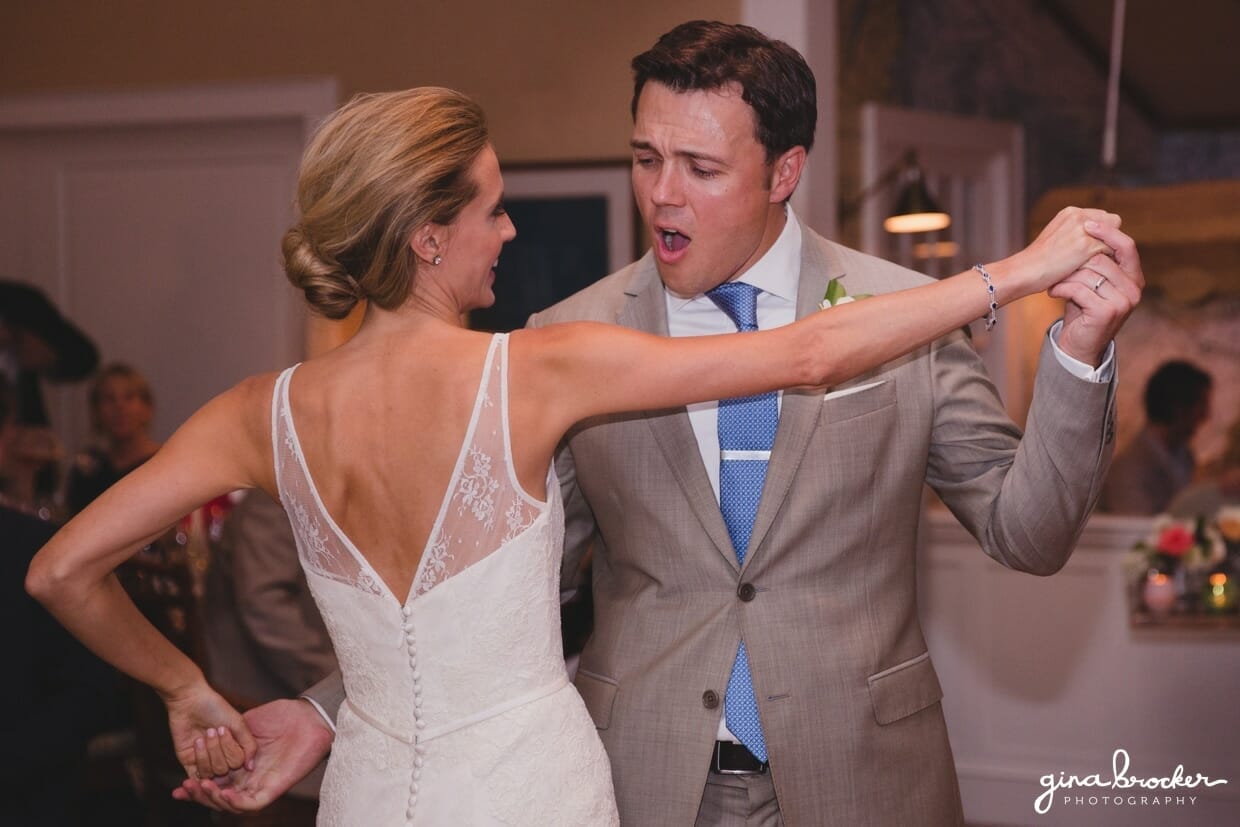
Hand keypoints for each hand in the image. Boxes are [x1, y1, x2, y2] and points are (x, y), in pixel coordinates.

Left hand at [165, 682, 256, 781]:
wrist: (190, 701)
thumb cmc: (215, 708)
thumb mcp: (239, 724)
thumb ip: (249, 746)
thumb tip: (251, 767)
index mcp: (234, 749)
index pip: (237, 763)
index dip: (231, 749)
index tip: (224, 729)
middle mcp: (220, 758)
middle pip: (223, 770)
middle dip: (218, 749)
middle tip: (213, 730)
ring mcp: (204, 761)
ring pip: (209, 773)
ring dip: (206, 752)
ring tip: (202, 735)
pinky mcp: (188, 762)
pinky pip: (194, 774)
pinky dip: (198, 761)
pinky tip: (197, 743)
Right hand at [172, 698, 333, 811]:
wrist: (306, 716)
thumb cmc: (280, 716)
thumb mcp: (244, 725)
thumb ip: (226, 738)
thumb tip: (205, 741)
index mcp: (241, 769)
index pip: (214, 785)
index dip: (195, 789)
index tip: (178, 787)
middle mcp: (249, 781)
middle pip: (219, 798)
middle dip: (199, 796)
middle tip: (184, 786)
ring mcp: (261, 787)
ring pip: (232, 804)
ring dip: (214, 799)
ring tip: (200, 786)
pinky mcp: (274, 790)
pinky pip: (252, 803)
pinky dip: (236, 802)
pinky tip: (223, 791)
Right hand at [1009, 206, 1120, 294]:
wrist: (1024, 271)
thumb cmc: (1037, 262)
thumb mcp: (1055, 239)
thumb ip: (1074, 233)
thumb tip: (1096, 240)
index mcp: (1070, 212)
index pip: (1103, 217)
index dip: (1102, 234)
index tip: (1094, 249)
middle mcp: (1078, 215)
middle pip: (1113, 223)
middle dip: (1108, 239)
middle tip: (1099, 256)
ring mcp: (1083, 230)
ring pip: (1114, 237)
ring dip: (1108, 251)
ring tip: (1095, 265)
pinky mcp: (1087, 246)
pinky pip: (1111, 252)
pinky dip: (1105, 262)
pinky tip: (1093, 270)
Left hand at [1047, 220, 1143, 365]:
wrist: (1079, 344)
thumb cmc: (1083, 308)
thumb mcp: (1093, 282)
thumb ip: (1098, 261)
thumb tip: (1090, 225)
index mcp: (1134, 277)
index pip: (1127, 246)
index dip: (1108, 232)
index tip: (1086, 223)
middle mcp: (1134, 289)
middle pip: (1102, 259)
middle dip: (1075, 262)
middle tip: (1058, 268)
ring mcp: (1124, 301)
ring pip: (1088, 274)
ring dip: (1065, 277)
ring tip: (1055, 282)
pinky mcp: (1107, 312)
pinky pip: (1079, 289)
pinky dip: (1061, 289)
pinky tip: (1053, 293)